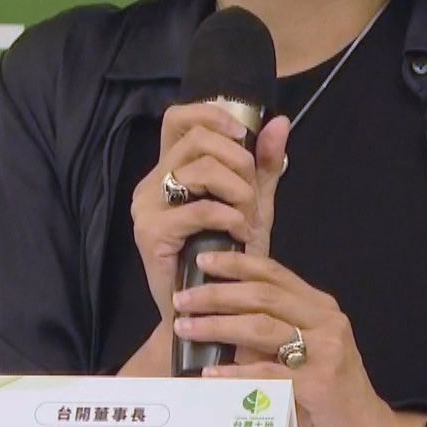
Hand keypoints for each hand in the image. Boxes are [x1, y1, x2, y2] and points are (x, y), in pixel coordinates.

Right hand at [129, 105, 291, 325]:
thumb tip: (280, 122)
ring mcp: (146, 208)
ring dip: (237, 190)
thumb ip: (263, 164)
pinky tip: (240, 232)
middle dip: (238, 161)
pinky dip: (229, 217)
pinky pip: (199, 209)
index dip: (212, 115)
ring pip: (200, 170)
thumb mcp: (252, 203)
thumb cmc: (229, 257)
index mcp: (170, 169)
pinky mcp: (151, 234)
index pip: (179, 118)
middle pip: (197, 140)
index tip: (243, 136)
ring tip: (248, 216)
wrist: (213, 312)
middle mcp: (151, 182)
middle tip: (252, 194)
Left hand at [173, 250, 409, 426]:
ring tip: (186, 328)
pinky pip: (269, 372)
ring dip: (218, 326)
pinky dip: (236, 371)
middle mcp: (327, 321)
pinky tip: (210, 374)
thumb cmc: (327, 395)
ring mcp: (327, 350)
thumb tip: (216, 322)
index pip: (273, 274)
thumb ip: (268, 337)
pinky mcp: (321, 384)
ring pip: (262, 328)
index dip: (236, 265)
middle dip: (217, 294)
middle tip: (182, 300)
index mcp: (320, 307)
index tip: (201, 262)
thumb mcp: (300, 355)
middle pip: (263, 296)